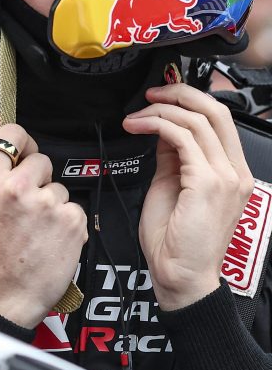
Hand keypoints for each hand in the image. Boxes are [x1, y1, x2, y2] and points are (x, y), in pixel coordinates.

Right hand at [0, 112, 87, 327]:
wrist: (3, 298)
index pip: (13, 135)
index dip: (21, 144)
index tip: (23, 154)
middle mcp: (18, 188)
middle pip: (42, 161)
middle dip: (38, 180)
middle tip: (26, 208)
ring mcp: (47, 204)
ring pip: (59, 188)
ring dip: (52, 206)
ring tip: (35, 232)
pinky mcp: (71, 221)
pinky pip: (74, 210)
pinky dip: (67, 225)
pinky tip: (50, 242)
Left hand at [123, 84, 253, 310]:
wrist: (181, 277)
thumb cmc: (175, 241)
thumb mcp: (173, 186)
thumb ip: (173, 157)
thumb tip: (162, 130)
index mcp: (232, 173)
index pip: (220, 120)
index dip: (191, 100)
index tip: (162, 97)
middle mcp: (236, 172)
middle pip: (216, 111)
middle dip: (180, 94)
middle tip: (151, 93)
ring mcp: (226, 176)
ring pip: (197, 120)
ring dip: (160, 110)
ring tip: (134, 116)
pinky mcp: (208, 182)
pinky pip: (182, 138)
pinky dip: (155, 125)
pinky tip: (137, 127)